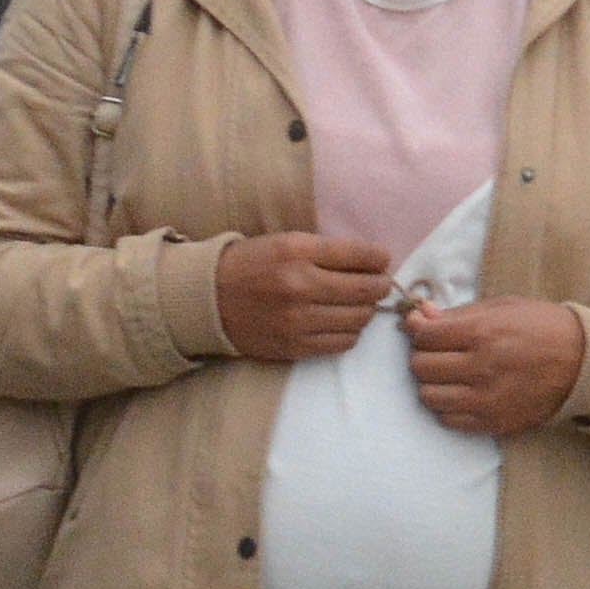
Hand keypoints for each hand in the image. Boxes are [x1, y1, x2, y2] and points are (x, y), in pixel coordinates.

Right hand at [215, 232, 394, 360]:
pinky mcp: (295, 346)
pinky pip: (343, 342)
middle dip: (380, 285)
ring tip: (357, 303)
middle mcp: (300, 285)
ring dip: (366, 310)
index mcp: (297, 251)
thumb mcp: (286, 242)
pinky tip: (341, 321)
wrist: (207, 298)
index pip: (360, 255)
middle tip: (378, 284)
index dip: (379, 258)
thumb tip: (375, 261)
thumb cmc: (252, 264)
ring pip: (360, 318)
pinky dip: (350, 332)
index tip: (382, 260)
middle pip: (367, 290)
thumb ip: (327, 250)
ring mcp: (298, 320)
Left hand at [406, 296, 585, 435]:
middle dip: (424, 356)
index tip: (425, 329)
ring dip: (433, 384)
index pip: (423, 335)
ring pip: (428, 396)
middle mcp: (480, 367)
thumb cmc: (542, 327)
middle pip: (420, 367)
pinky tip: (463, 394)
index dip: (418, 329)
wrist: (583, 362)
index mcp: (482, 332)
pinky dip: (449, 407)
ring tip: (449, 376)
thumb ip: (458, 313)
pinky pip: (448, 420)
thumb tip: (420, 314)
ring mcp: (486, 399)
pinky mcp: (493, 422)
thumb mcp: (502, 307)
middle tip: (439, 352)